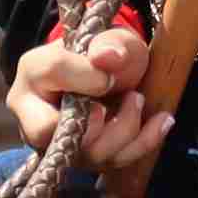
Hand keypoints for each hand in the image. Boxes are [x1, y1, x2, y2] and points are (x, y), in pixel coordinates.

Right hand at [3, 25, 169, 186]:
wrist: (114, 74)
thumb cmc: (106, 51)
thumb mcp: (112, 36)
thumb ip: (111, 42)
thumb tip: (108, 57)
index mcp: (34, 73)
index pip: (52, 71)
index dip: (87, 75)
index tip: (110, 73)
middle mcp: (35, 115)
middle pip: (49, 132)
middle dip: (96, 119)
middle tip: (129, 97)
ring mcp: (59, 143)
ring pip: (87, 154)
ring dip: (126, 129)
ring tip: (140, 99)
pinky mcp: (85, 160)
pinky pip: (112, 162)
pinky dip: (142, 143)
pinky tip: (163, 121)